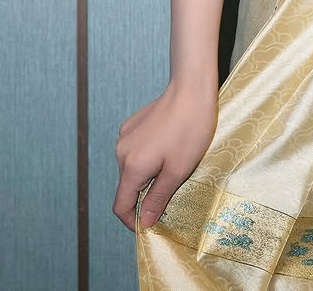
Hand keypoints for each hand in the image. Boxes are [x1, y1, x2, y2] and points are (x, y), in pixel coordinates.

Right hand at [113, 77, 217, 230]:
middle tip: (173, 189)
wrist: (191, 89)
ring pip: (132, 168)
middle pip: (127, 186)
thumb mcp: (177, 171)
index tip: (151, 224)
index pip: (120, 205)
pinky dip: (147, 157)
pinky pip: (135, 151)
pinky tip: (168, 147)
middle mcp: (121, 151)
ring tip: (173, 164)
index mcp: (131, 166)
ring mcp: (125, 136)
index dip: (133, 221)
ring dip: (148, 175)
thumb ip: (157, 199)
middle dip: (145, 195)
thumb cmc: (189, 130)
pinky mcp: (132, 124)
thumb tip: (143, 223)